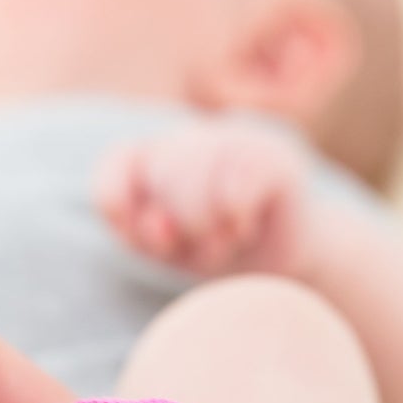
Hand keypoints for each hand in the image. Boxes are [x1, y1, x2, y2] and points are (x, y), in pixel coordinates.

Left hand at [95, 116, 314, 276]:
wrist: (284, 263)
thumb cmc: (216, 251)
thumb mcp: (169, 252)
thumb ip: (144, 235)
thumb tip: (154, 223)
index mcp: (155, 157)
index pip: (117, 162)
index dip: (120, 201)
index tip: (143, 236)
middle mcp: (191, 139)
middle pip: (162, 169)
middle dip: (178, 223)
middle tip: (202, 246)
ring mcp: (235, 140)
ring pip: (198, 170)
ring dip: (207, 226)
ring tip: (225, 240)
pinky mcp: (274, 157)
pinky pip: (237, 185)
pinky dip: (234, 219)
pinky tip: (245, 225)